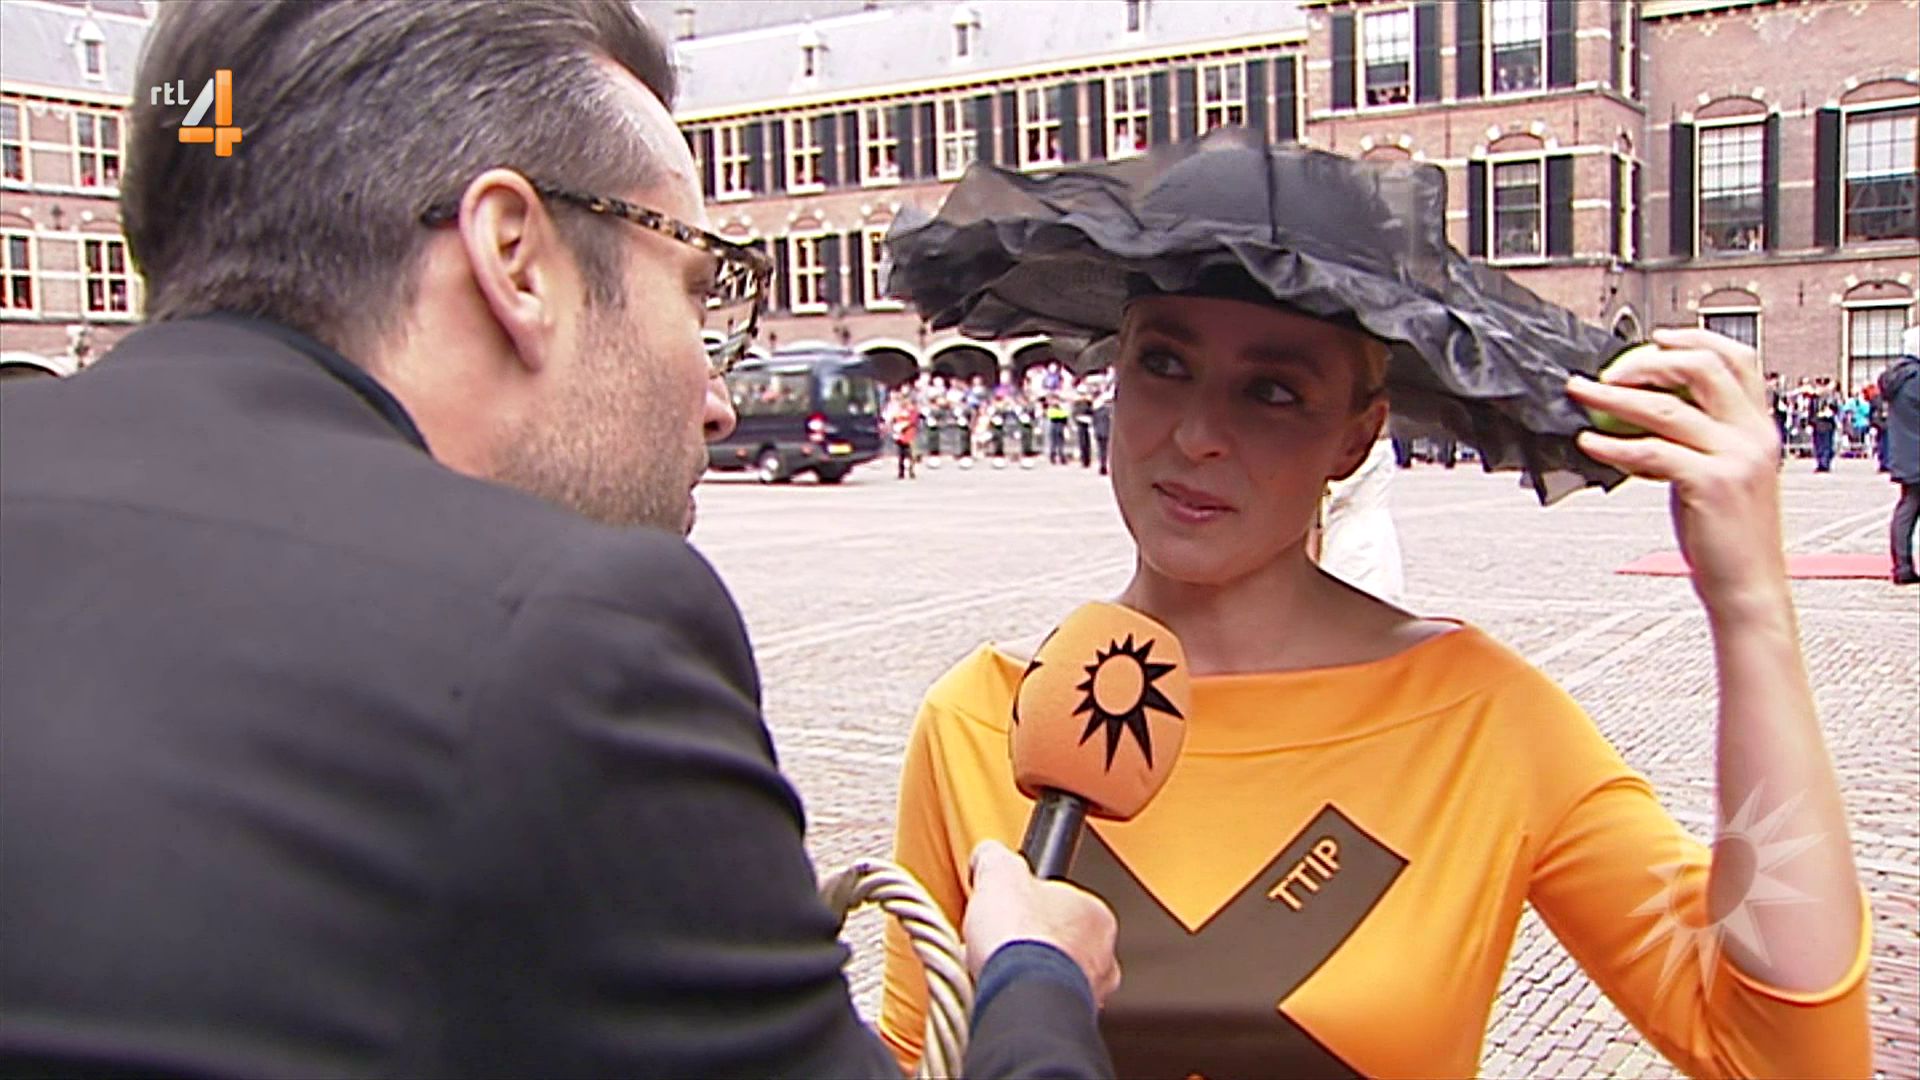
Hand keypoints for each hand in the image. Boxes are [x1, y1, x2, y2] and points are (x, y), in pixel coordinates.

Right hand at [962, 840, 1119, 1005]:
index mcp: (1095, 913)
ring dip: (1027, 971)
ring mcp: (1090, 990)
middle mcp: (1103, 954)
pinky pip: (1045, 1002)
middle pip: (1060, 940)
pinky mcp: (1070, 1017)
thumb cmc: (1022, 939)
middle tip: (1002, 940)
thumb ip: (997, 858)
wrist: (1021, 996)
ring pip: (1054, 974)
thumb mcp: (999, 873)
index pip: (1063, 900)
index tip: (1011, 907)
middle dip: (1030, 941)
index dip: (1030, 903)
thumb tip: (989, 854)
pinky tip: (1003, 991)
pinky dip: (1026, 998)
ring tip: (997, 968)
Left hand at [1565, 328, 1786, 616]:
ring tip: (1580, 394)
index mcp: (1760, 426)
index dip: (1695, 339)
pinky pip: (1651, 451)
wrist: (1748, 585)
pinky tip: (1589, 444)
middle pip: (1701, 369)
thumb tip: (1642, 413)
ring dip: (1613, 397)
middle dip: (1646, 362)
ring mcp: (1736, 457)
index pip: (1738, 359)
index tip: (1655, 339)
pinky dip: (1614, 444)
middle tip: (1606, 372)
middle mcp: (1753, 435)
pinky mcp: (1713, 483)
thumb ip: (1694, 440)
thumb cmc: (1727, 534)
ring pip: (1666, 407)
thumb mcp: (1718, 473)